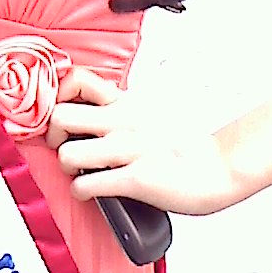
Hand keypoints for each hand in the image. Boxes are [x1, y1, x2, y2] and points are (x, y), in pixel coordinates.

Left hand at [47, 68, 240, 217]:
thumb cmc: (183, 145)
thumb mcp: (147, 112)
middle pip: (60, 117)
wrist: (218, 167)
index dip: (56, 96)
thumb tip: (88, 114)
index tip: (57, 112)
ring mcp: (128, 149)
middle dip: (52, 136)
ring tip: (79, 172)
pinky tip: (90, 193)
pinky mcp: (135, 178)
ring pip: (67, 154)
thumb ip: (118, 109)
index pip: (75, 79)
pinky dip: (80, 192)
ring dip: (66, 168)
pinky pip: (86, 186)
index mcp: (125, 102)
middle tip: (62, 146)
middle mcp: (123, 121)